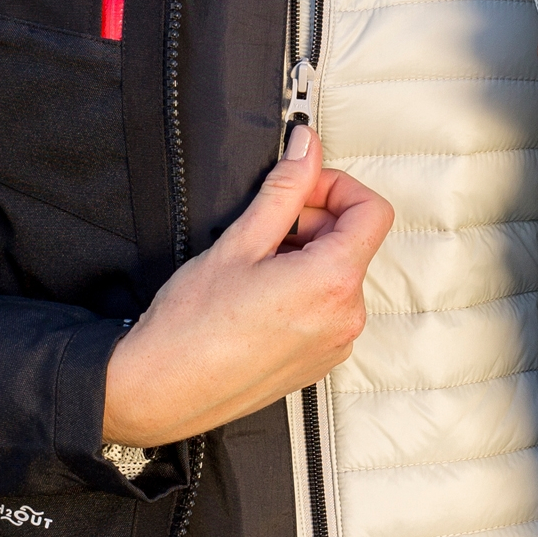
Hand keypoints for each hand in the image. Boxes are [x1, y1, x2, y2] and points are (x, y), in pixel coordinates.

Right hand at [102, 127, 393, 447]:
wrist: (164, 389)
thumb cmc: (192, 324)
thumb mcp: (239, 243)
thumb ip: (285, 189)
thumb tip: (307, 147)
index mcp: (333, 282)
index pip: (373, 211)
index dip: (339, 187)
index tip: (303, 187)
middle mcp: (346, 317)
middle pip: (354, 241)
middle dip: (315, 221)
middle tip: (264, 226)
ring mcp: (336, 344)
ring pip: (339, 274)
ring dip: (306, 255)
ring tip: (254, 266)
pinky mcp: (320, 361)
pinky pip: (328, 307)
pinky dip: (304, 288)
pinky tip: (258, 295)